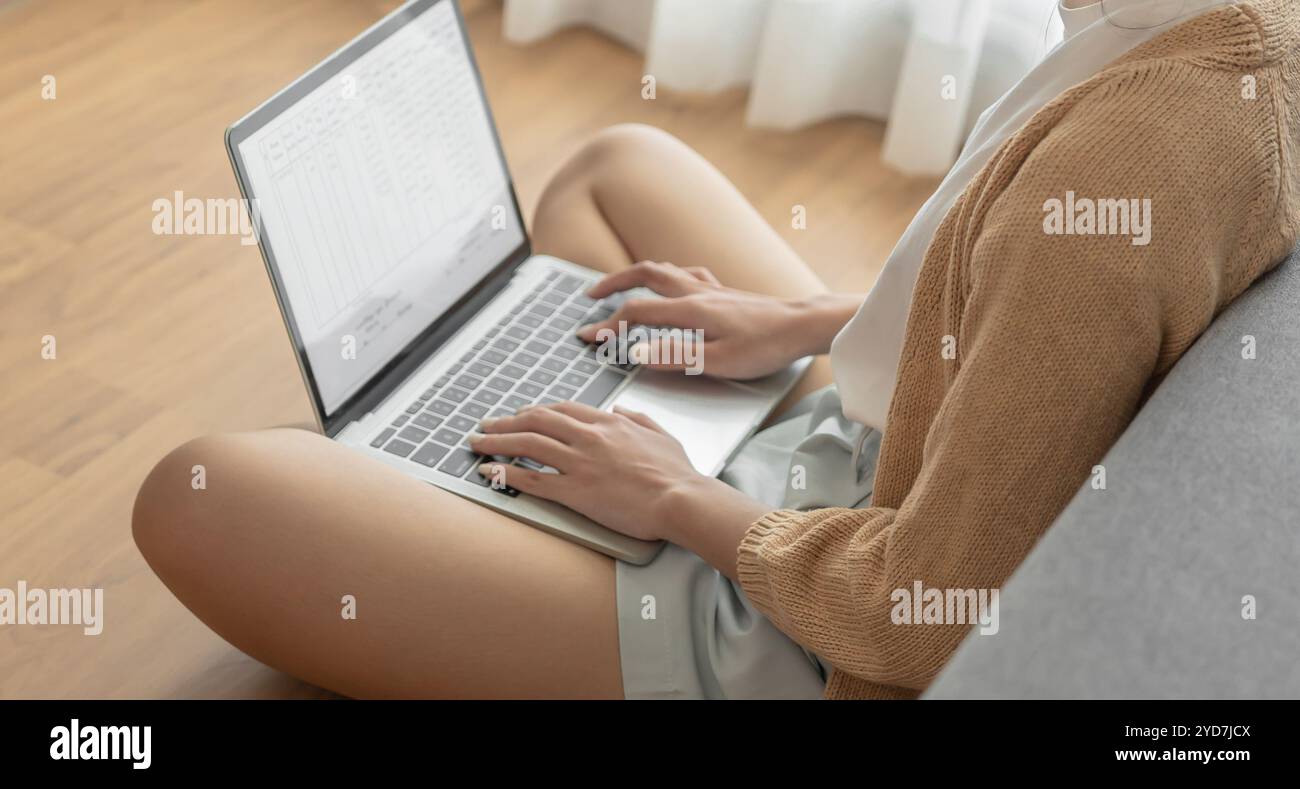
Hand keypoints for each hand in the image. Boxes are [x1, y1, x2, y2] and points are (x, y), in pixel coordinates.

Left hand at [468, 401, 705, 540]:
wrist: (681, 499)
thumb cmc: (677, 474)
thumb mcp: (661, 435)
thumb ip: (639, 419)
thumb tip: (622, 409)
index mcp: (609, 423)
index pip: (562, 409)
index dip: (536, 411)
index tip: (521, 414)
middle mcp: (589, 437)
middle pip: (536, 421)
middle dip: (506, 422)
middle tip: (487, 425)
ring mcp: (579, 463)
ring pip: (527, 445)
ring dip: (497, 442)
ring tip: (477, 444)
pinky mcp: (575, 491)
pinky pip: (532, 479)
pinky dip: (507, 473)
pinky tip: (491, 472)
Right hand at [576, 261, 858, 379]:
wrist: (803, 325)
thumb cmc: (766, 346)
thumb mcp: (719, 362)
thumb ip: (675, 356)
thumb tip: (637, 352)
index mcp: (691, 310)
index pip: (636, 313)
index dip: (608, 325)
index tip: (588, 338)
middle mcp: (697, 292)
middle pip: (644, 275)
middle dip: (612, 283)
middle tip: (591, 296)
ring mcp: (711, 288)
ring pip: (665, 270)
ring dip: (637, 274)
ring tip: (622, 285)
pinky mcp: (724, 292)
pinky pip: (688, 274)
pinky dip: (669, 276)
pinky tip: (672, 284)